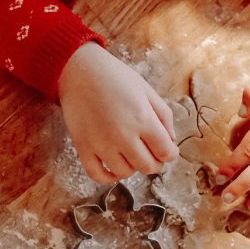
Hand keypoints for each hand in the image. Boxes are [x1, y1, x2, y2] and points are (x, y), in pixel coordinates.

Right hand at [58, 43, 178, 182]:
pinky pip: (98, 175)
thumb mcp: (147, 90)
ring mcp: (102, 145)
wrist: (79, 71)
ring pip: (125, 173)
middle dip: (155, 163)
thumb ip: (164, 116)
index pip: (166, 152)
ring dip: (132, 167)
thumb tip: (170, 141)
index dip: (170, 153)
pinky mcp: (83, 148)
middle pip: (148, 167)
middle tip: (151, 154)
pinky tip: (113, 168)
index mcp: (144, 120)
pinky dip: (108, 177)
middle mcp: (123, 136)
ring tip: (130, 154)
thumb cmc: (115, 77)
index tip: (167, 149)